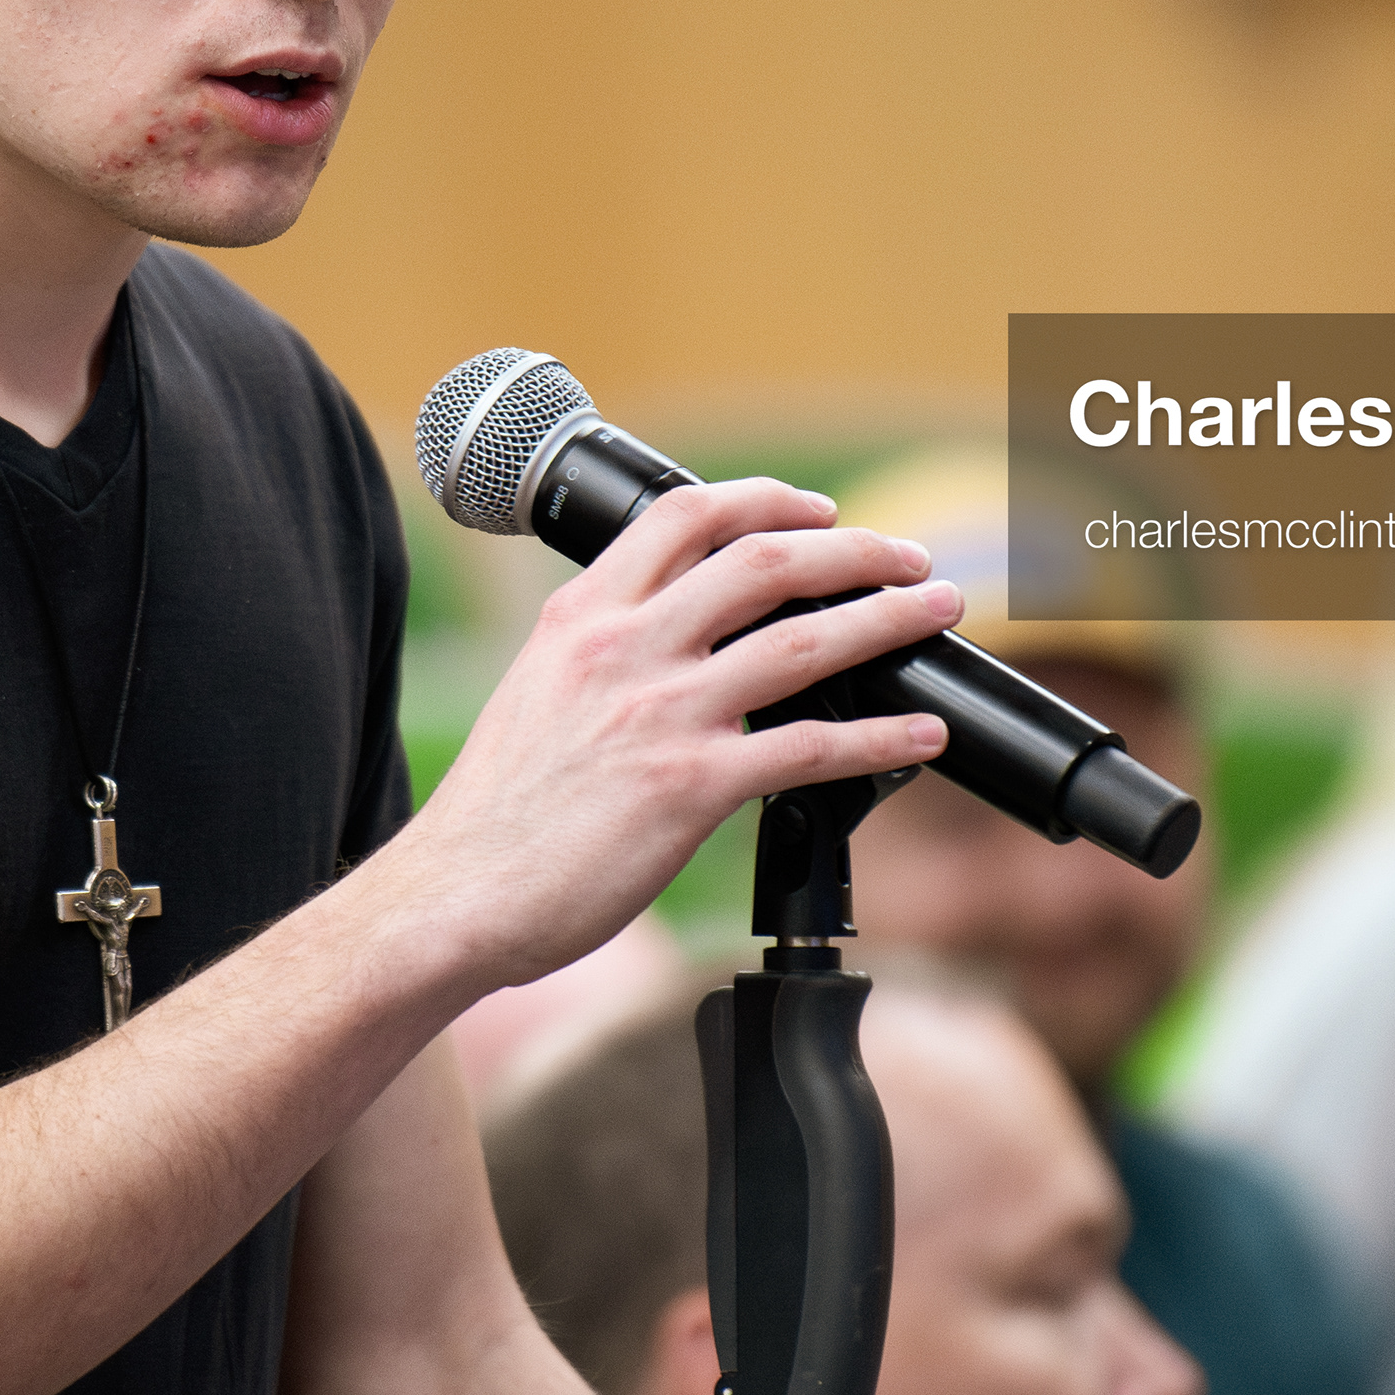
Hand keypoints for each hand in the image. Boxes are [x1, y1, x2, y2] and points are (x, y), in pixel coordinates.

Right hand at [402, 479, 958, 989]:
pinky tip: (921, 735)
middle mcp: (624, 648)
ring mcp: (661, 714)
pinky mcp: (691, 788)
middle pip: (764, 562)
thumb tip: (681, 644)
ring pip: (804, 642)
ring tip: (937, 611)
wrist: (457, 894)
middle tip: (906, 557)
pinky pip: (809, 748)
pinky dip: (879, 737)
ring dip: (887, 619)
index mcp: (580, 616)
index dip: (766, 501)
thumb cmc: (495, 813)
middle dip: (853, 549)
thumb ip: (605, 655)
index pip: (684, 516)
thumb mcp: (537, 691)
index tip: (818, 510)